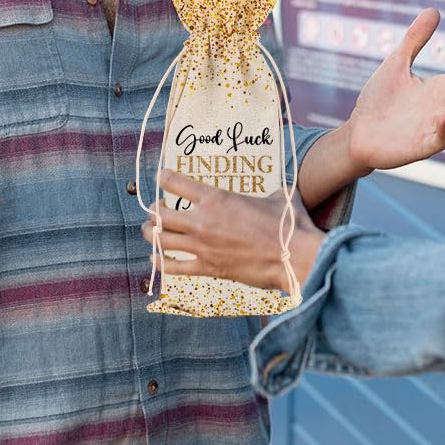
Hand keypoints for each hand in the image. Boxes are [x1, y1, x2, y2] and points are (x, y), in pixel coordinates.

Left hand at [141, 170, 325, 289]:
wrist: (294, 257)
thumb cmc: (288, 224)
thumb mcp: (279, 196)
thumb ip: (269, 191)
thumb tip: (280, 187)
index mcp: (216, 198)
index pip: (175, 182)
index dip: (164, 177)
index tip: (161, 176)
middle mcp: (202, 221)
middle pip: (160, 214)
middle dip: (153, 211)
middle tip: (156, 210)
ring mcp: (202, 247)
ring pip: (160, 240)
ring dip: (151, 235)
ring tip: (151, 232)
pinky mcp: (208, 269)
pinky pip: (173, 268)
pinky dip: (162, 263)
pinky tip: (157, 260)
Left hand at [344, 8, 444, 171]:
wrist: (357, 131)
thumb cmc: (380, 99)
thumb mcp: (397, 63)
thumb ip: (415, 40)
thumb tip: (434, 10)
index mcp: (442, 89)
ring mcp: (435, 127)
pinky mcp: (422, 145)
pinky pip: (441, 140)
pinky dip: (444, 129)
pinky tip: (441, 116)